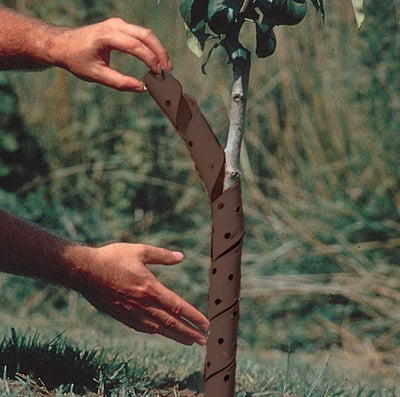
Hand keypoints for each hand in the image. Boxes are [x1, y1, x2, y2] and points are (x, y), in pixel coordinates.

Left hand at [50, 18, 171, 91]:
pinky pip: (140, 34)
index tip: (158, 74)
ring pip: (146, 33)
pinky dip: (150, 46)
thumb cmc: (76, 59)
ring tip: (164, 66)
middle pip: (146, 35)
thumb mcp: (97, 75)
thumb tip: (141, 88)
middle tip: (167, 70)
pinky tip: (155, 60)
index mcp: (107, 35)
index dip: (150, 60)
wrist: (62, 44)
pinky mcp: (120, 27)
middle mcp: (114, 26)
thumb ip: (119, 82)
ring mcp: (118, 24)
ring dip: (157, 49)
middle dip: (160, 53)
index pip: (136, 46)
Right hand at [76, 243, 208, 345]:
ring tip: (189, 341)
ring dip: (176, 336)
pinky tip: (161, 332)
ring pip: (159, 328)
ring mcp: (131, 313)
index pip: (177, 306)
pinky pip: (143, 328)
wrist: (84, 271)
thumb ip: (161, 255)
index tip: (206, 324)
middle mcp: (143, 305)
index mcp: (150, 288)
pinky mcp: (121, 316)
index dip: (193, 317)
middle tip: (203, 341)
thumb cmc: (112, 258)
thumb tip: (180, 257)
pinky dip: (156, 331)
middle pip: (171, 323)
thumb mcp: (139, 251)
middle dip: (189, 332)